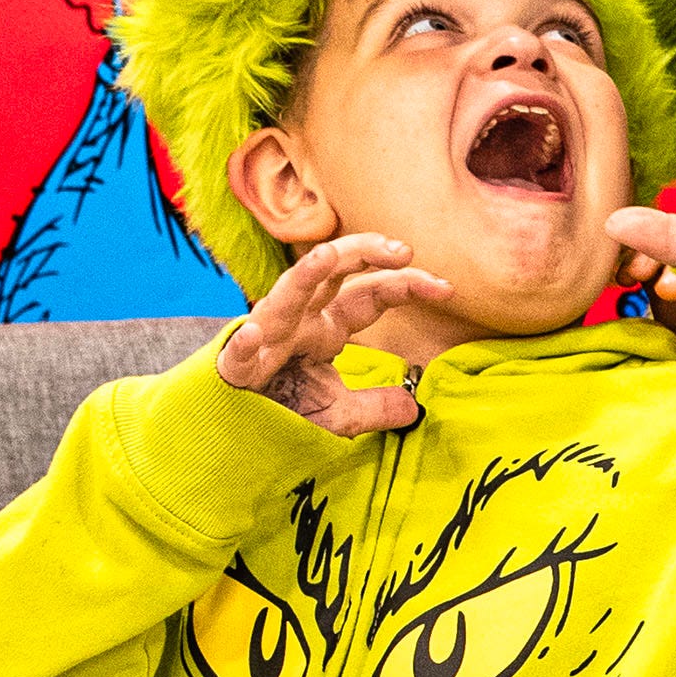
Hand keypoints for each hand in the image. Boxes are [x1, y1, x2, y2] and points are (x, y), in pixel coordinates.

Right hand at [217, 235, 449, 434]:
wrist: (228, 425)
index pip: (370, 294)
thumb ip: (375, 408)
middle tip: (404, 251)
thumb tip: (414, 408)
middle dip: (365, 252)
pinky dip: (244, 344)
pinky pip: (237, 353)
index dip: (407, 285)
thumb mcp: (337, 413)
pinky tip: (253, 336)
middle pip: (330, 272)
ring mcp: (264, 338)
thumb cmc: (280, 406)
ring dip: (303, 277)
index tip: (447, 288)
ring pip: (283, 298)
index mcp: (325, 326)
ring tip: (326, 256)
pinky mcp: (233, 367)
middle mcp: (297, 320)